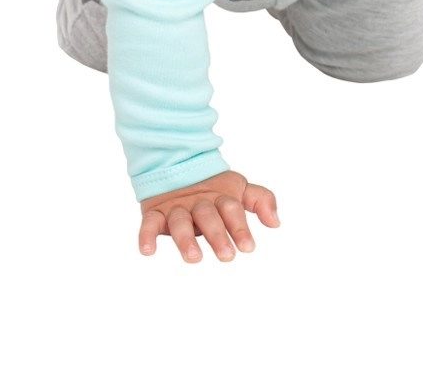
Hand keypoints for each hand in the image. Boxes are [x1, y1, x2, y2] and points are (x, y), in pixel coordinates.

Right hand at [138, 170, 279, 260]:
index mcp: (220, 196)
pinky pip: (148, 223)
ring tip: (194, 258)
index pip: (231, 209)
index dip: (239, 227)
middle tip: (227, 256)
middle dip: (217, 235)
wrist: (176, 163)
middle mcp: (198, 202)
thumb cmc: (213, 188)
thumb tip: (276, 222)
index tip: (248, 247)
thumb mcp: (239, 189)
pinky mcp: (154, 213)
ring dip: (186, 239)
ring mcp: (176, 207)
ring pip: (180, 221)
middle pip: (208, 216)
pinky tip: (148, 251)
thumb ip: (260, 200)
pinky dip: (146, 236)